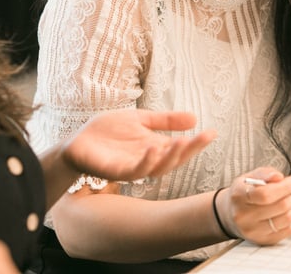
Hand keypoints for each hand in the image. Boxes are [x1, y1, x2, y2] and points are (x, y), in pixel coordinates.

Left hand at [62, 109, 215, 180]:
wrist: (78, 141)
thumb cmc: (107, 132)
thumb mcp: (140, 119)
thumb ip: (165, 120)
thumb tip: (195, 118)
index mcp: (154, 147)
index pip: (179, 147)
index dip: (196, 142)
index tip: (212, 132)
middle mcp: (147, 159)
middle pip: (173, 160)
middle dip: (189, 150)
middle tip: (203, 138)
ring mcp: (132, 167)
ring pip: (157, 168)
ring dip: (170, 157)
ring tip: (181, 142)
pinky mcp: (116, 171)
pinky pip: (134, 171)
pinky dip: (145, 162)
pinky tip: (152, 148)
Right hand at [217, 168, 290, 244]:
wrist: (230, 214)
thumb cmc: (242, 194)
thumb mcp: (249, 177)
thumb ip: (265, 173)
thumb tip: (278, 177)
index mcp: (239, 196)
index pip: (265, 194)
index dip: (284, 187)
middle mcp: (244, 216)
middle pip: (280, 207)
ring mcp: (253, 231)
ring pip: (287, 219)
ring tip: (285, 202)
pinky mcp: (263, 241)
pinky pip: (288, 230)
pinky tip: (283, 214)